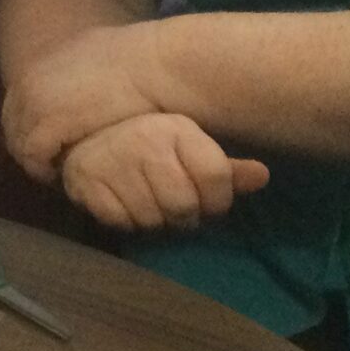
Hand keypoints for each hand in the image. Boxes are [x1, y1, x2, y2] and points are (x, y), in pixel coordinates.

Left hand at [2, 24, 176, 183]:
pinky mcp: (47, 122)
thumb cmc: (138, 63)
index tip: (50, 148)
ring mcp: (34, 101)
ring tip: (61, 173)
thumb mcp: (94, 59)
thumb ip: (75, 77)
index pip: (15, 108)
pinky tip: (65, 176)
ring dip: (38, 161)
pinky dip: (45, 169)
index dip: (30, 130)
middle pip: (13, 127)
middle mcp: (27, 81)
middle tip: (53, 166)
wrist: (154, 66)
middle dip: (30, 147)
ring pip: (20, 144)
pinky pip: (33, 156)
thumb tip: (77, 95)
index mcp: (37, 66)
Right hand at [59, 113, 271, 230]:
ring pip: (152, 219)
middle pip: (183, 205)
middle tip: (176, 208)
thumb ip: (226, 169)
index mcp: (177, 128)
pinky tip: (125, 204)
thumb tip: (263, 176)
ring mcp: (113, 161)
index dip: (218, 201)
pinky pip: (121, 222)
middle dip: (185, 217)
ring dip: (155, 222)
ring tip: (149, 204)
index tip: (209, 202)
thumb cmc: (150, 148)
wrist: (86, 140)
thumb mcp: (190, 150)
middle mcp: (144, 140)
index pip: (216, 177)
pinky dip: (126, 222)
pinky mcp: (87, 183)